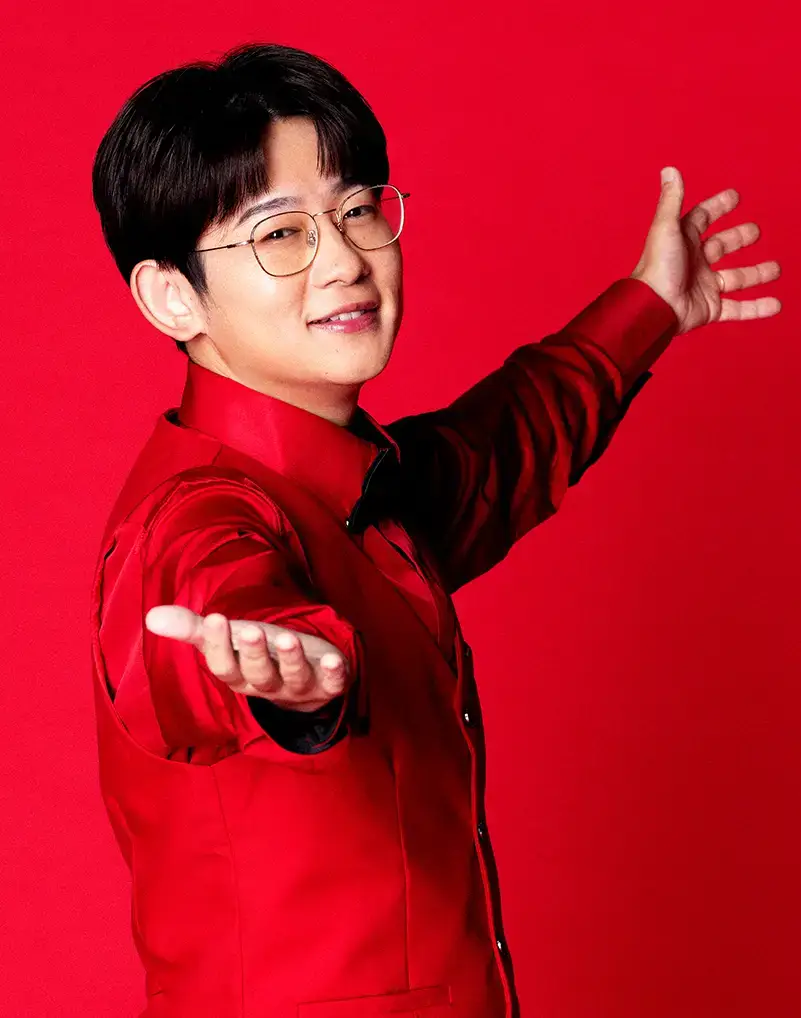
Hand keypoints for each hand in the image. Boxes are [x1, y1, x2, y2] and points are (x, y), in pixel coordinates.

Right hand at [145, 605, 348, 711]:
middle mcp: (268, 685)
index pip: (224, 667)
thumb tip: (152, 617)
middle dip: (253, 653)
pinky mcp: (329, 684)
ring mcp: (299, 687)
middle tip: (249, 629)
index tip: (215, 618)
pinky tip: (335, 659)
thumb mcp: (230, 639)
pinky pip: (333, 684)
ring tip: (287, 637)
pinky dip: (335, 674)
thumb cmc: (261, 653)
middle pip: (257, 675)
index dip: (219, 646)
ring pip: (293, 678)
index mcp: (240, 676)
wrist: (306, 680)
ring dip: (291, 659)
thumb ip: (194, 628)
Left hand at [631, 167, 781, 334]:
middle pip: (722, 247)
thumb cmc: (657, 268)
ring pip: (736, 279)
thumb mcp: (666, 228)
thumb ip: (671, 199)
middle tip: (756, 232)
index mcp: (683, 241)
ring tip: (776, 269)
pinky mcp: (709, 309)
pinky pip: (738, 309)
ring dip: (756, 274)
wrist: (654, 309)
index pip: (702, 218)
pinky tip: (775, 304)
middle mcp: (694, 263)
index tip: (735, 197)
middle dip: (739, 238)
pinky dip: (757, 308)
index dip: (718, 206)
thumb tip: (669, 169)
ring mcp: (703, 287)